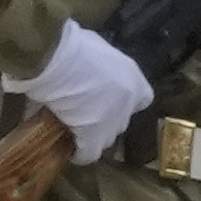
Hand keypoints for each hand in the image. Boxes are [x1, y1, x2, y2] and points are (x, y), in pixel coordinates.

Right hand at [19, 18, 151, 140]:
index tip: (107, 98)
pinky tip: (70, 151)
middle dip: (106, 118)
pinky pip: (88, 153)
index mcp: (135, 80)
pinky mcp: (93, 137)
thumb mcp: (99, 50)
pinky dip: (80, 154)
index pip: (142, 99)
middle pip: (121, 119)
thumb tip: (91, 69)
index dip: (124, 100)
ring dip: (93, 134)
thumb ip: (103, 66)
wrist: (58, 60)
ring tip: (75, 128)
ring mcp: (112, 122)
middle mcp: (129, 104)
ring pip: (106, 137)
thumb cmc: (73, 46)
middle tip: (85, 111)